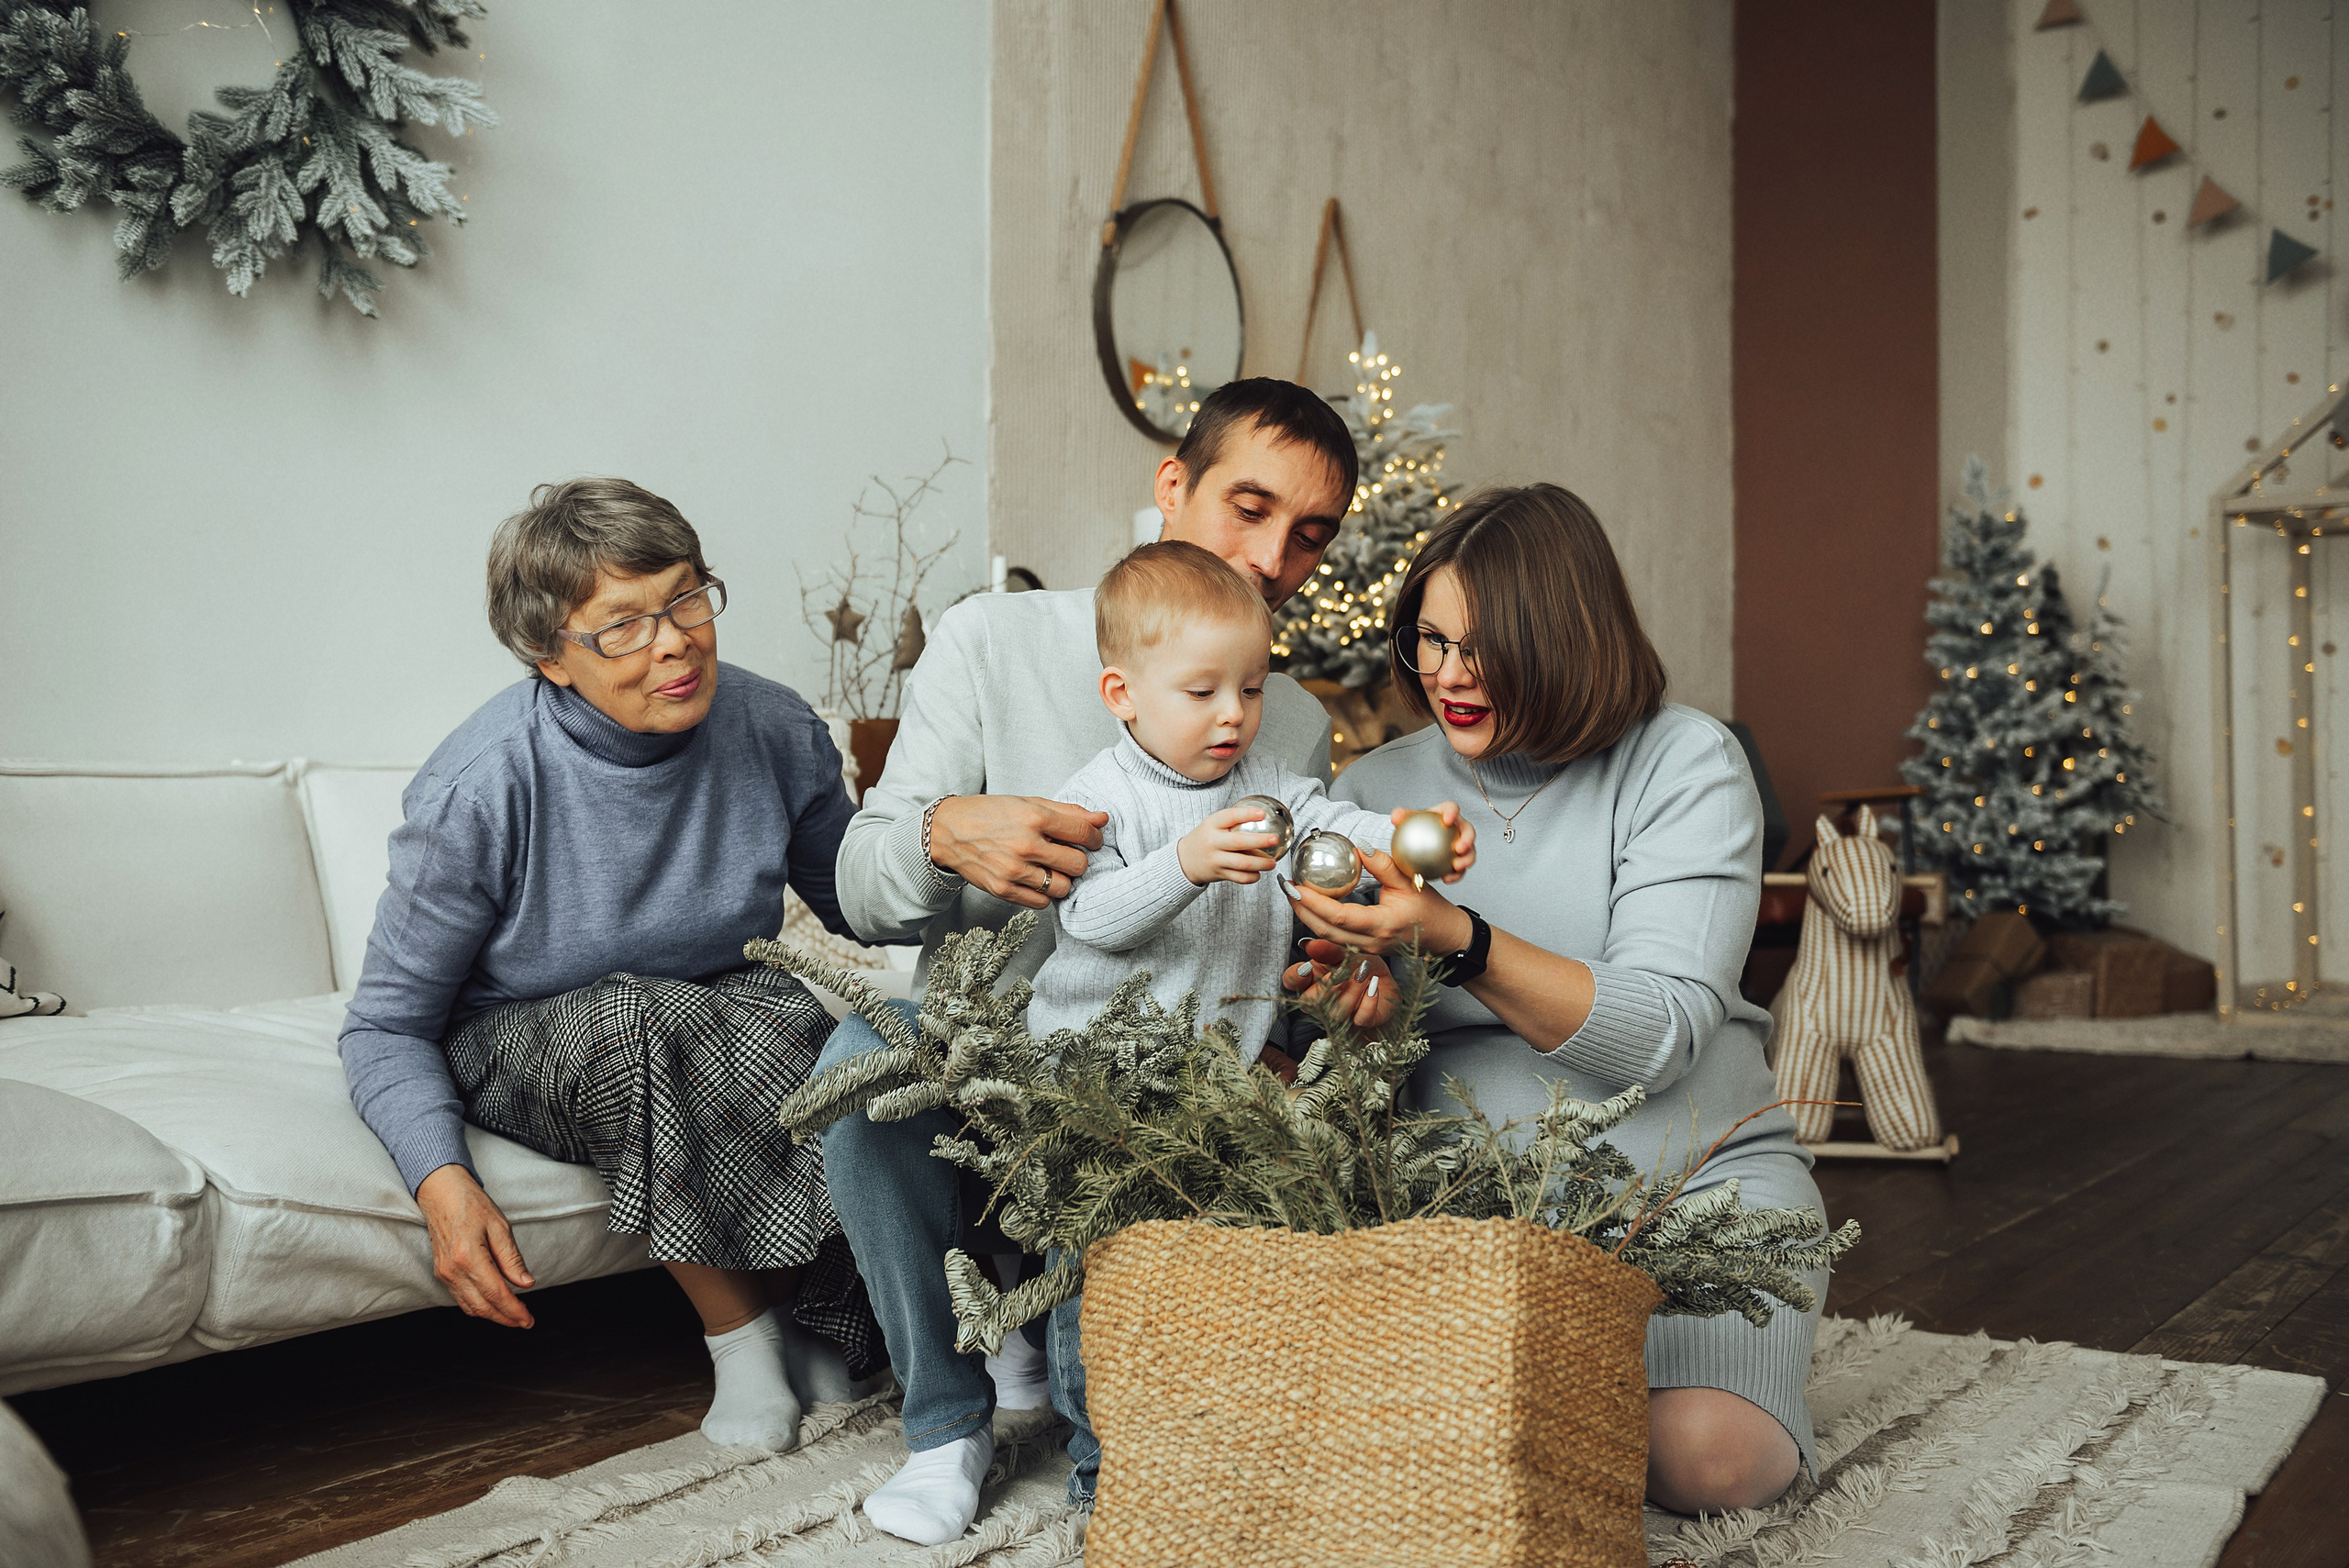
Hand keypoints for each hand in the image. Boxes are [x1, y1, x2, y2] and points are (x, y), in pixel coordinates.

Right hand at [416, 1164, 535, 1327]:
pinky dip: (477, 1306)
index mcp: (468, 1256)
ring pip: (469, 1307)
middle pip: (482, 1306)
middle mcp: (453, 1270)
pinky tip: (492, 1304)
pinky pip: (460, 1298)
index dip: (514, 1310)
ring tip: (512, 1316)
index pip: (496, 1293)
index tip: (528, 1319)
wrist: (441, 1193)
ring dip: (492, 1315)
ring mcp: (444, 1273)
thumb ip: (512, 1258)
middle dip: (505, 1318)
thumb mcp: (499, 1226)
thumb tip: (526, 1283)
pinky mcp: (441, 1273)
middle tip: (524, 1321)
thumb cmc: (471, 1205)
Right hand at [928, 795, 1107, 908]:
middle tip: (1067, 855)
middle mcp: (1026, 845)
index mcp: (1035, 818)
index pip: (1084, 834)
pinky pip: (1042, 903)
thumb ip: (1068, 812)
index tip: (1091, 840)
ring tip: (1050, 869)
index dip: (1094, 839)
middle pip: (1078, 865)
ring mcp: (1013, 870)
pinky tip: (1035, 880)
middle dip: (1078, 861)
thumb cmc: (991, 814)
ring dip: (1061, 880)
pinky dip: (1043, 894)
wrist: (949, 830)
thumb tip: (1103, 819)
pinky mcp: (1003, 889)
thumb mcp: (1029, 803)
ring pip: (1062, 887)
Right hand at [1178, 802, 1285, 886]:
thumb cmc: (1204, 839)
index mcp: (1212, 825)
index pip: (1230, 816)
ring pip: (1242, 863)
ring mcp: (1216, 859)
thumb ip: (1232, 821)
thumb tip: (1261, 816)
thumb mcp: (1212, 824)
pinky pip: (1239, 877)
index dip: (1247, 814)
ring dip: (1261, 863)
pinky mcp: (1219, 874)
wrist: (1184, 860)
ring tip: (1272, 863)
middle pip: (1239, 842)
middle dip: (1259, 841)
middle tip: (1274, 839)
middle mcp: (1213, 842)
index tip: (1262, 813)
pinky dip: (1252, 877)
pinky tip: (1258, 873)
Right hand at [1281, 940, 1397, 1029]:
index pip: (1292, 981)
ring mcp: (1341, 1015)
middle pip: (1311, 1001)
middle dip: (1329, 983)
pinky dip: (1369, 1001)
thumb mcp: (1346, 951)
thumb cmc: (1362, 966)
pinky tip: (1374, 985)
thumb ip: (1328, 949)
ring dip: (1352, 990)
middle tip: (1348, 969)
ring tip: (1365, 972)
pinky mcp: (1362, 1022)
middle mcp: (1322, 1001)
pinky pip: (1361, 1018)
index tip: (1306, 968)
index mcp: (1312, 979)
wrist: (1387, 982)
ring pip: (1336, 1012)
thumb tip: (1308, 945)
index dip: (1295, 977)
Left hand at [1287, 846, 1475, 958]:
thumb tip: (1359, 847)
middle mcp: (1371, 942)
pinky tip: (1311, 909)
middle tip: (1286, 888)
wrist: (1445, 936)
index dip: (1314, 902)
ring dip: (1307, 917)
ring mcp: (1367, 950)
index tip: (1296, 887)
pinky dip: (1320, 924)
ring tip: (1294, 896)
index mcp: (1382, 925)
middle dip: (1301, 910)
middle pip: (1325, 930)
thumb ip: (1384, 865)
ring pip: (1328, 937)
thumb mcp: (1410, 881)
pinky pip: (1336, 940)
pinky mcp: (1365, 951)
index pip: (1339, 916)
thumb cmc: (1431, 910)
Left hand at [1393, 801, 1477, 881]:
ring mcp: (1461, 845)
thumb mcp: (1405, 823)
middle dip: (1467, 839)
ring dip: (1466, 859)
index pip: (1452, 809)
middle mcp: (1457, 828)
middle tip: (1458, 848)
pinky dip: (1456, 874)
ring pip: (1470, 851)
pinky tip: (1446, 878)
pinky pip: (1461, 868)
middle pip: (1468, 830)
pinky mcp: (1460, 860)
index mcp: (1445, 814)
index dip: (1453, 812)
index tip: (1447, 820)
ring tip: (1456, 866)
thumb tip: (1395, 816)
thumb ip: (1401, 818)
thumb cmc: (1414, 830)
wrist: (1415, 846)